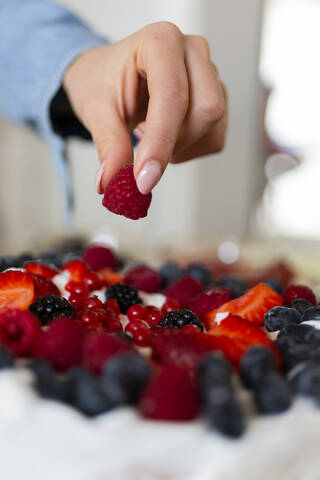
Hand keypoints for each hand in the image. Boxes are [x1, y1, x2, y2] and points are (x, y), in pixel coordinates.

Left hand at [63, 21, 226, 194]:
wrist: (108, 77)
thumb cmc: (102, 81)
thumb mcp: (96, 110)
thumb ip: (109, 144)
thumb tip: (112, 182)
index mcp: (160, 41)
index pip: (173, 94)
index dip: (161, 142)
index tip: (144, 180)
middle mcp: (192, 52)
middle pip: (206, 109)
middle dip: (175, 142)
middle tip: (143, 153)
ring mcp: (209, 74)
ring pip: (212, 127)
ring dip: (180, 148)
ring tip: (150, 135)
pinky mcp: (217, 98)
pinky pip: (215, 138)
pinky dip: (189, 150)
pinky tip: (167, 137)